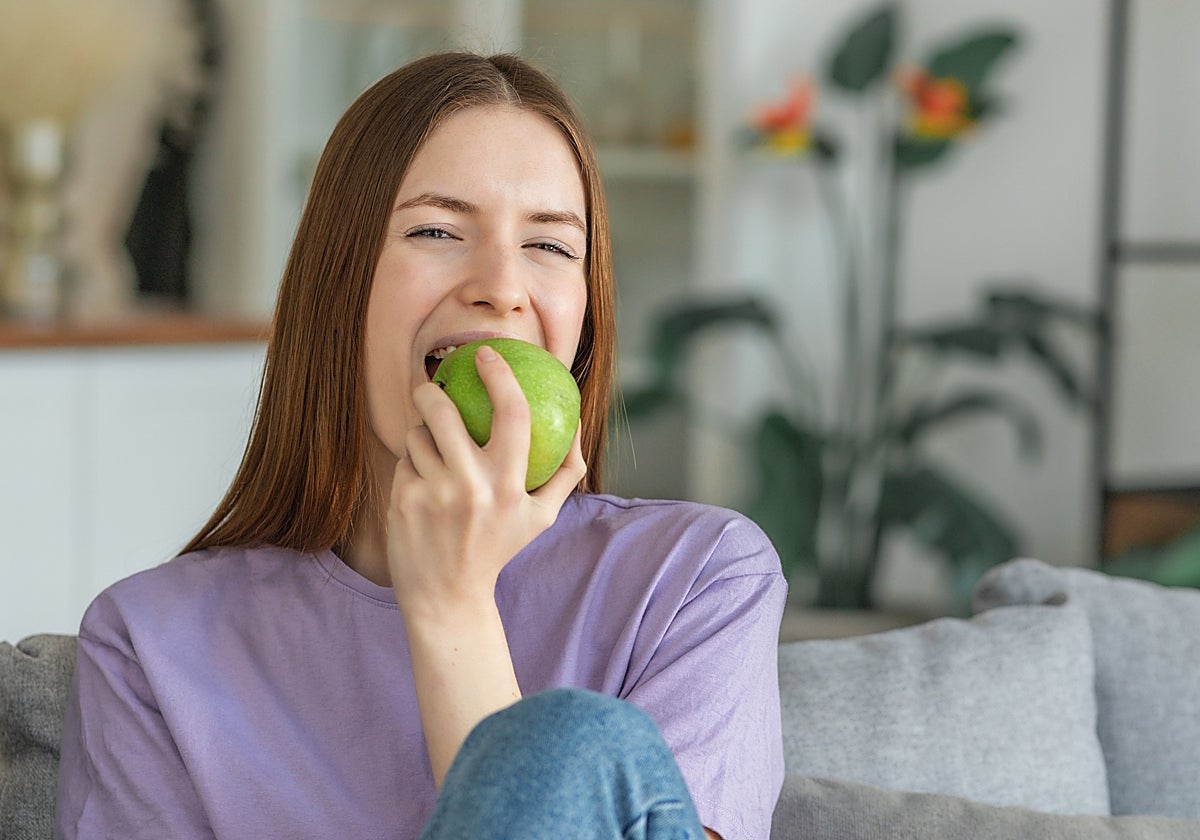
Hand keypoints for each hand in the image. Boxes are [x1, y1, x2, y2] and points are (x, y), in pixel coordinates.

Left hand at [386, 344, 585, 615]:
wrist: (447, 597)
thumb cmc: (498, 548)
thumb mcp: (541, 517)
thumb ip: (568, 471)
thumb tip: (577, 422)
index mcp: (511, 486)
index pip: (512, 413)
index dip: (499, 374)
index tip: (485, 354)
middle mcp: (473, 487)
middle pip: (444, 411)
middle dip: (431, 391)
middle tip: (431, 388)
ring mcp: (434, 494)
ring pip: (418, 435)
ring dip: (421, 435)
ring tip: (431, 453)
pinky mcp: (403, 501)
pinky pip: (404, 461)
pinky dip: (411, 466)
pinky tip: (418, 485)